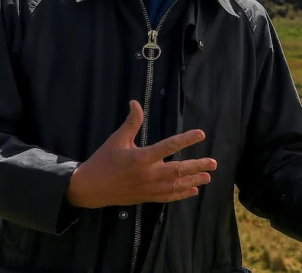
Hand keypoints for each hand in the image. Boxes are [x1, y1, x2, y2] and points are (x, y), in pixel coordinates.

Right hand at [65, 100, 216, 208]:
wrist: (89, 188)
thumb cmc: (103, 161)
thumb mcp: (116, 140)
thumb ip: (131, 123)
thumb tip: (135, 103)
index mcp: (142, 157)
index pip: (169, 146)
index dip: (186, 139)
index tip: (201, 134)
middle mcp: (148, 174)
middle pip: (178, 170)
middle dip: (197, 166)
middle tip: (213, 163)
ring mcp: (148, 188)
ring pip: (176, 186)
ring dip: (193, 182)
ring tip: (207, 178)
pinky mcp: (146, 198)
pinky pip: (167, 197)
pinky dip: (181, 195)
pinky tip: (193, 191)